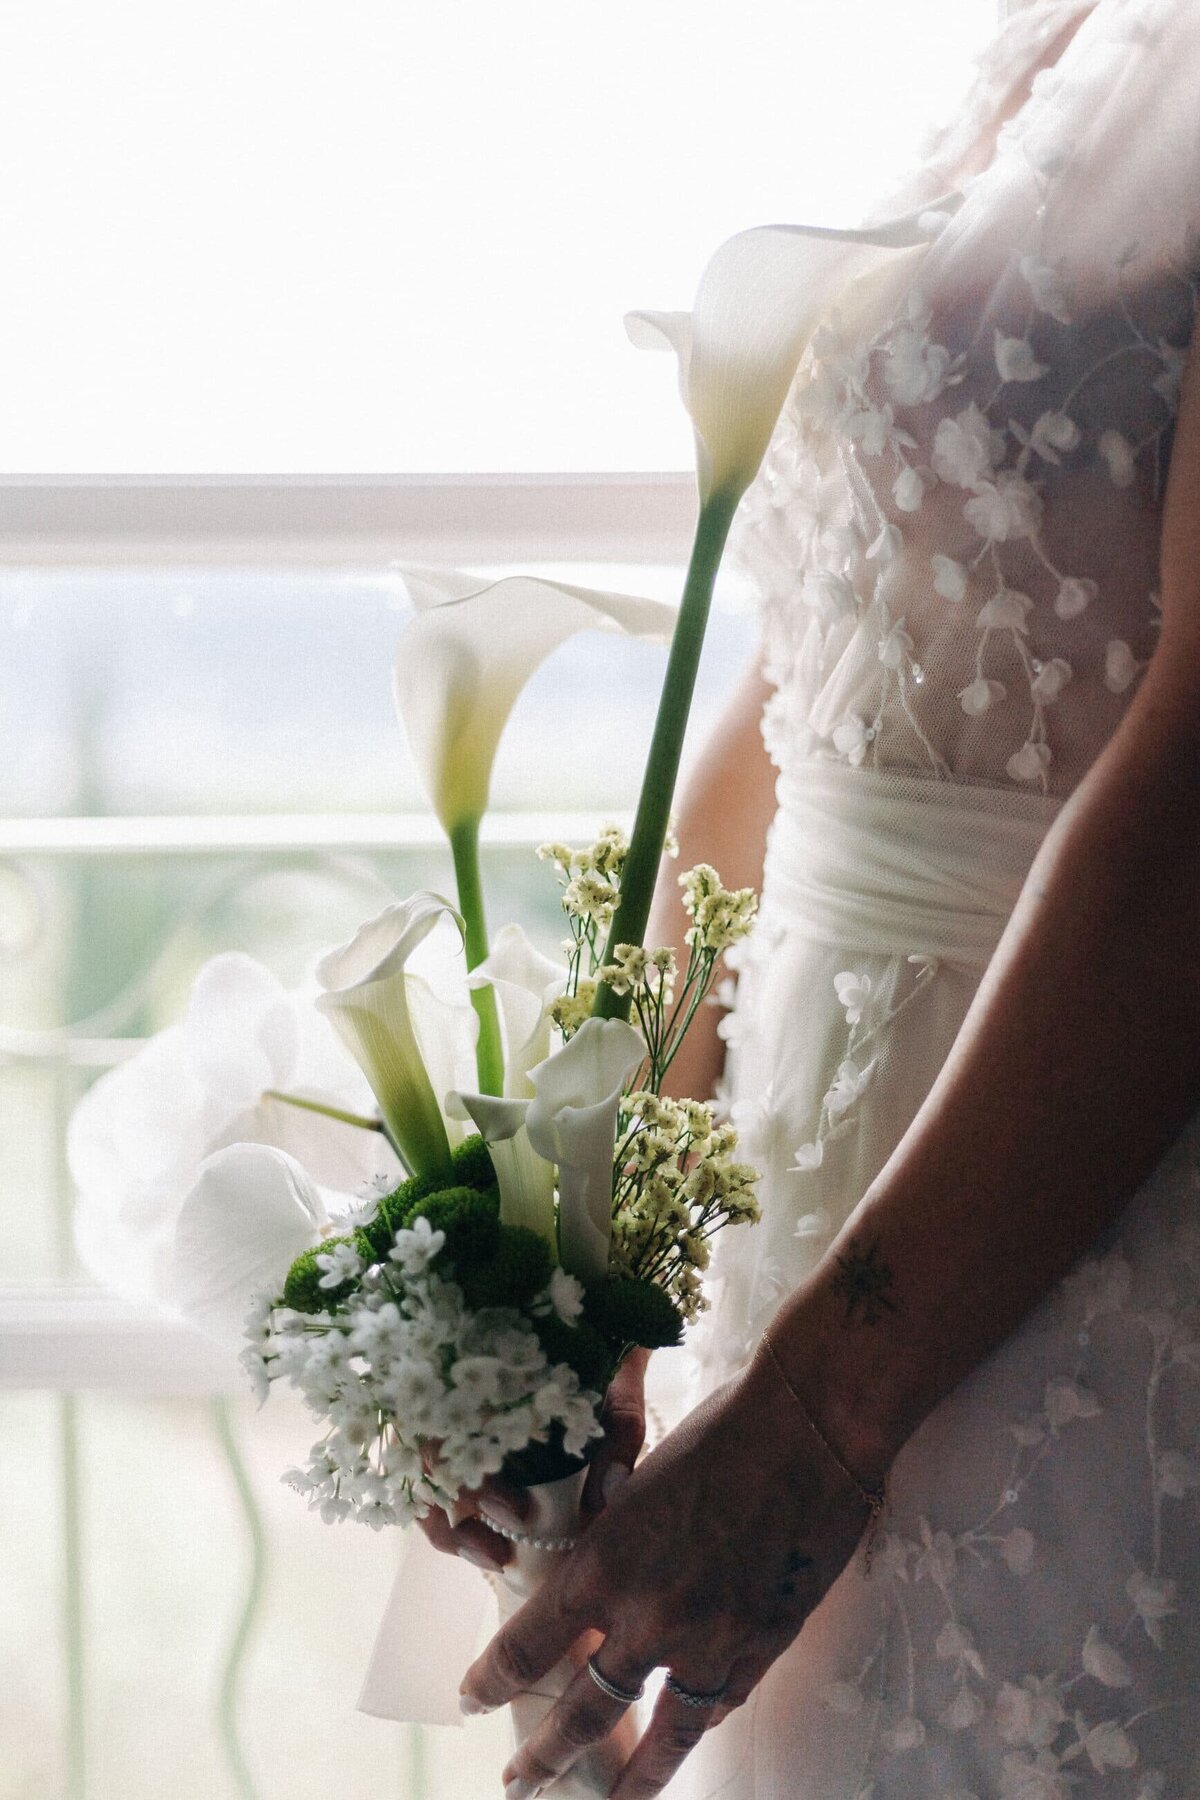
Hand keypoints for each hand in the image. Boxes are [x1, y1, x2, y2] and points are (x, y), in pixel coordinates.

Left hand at [460, 1351, 872, 1799]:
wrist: (807, 1428)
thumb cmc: (717, 1432)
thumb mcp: (636, 1482)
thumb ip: (612, 1541)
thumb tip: (597, 1573)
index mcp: (601, 1565)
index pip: (528, 1645)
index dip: (491, 1679)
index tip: (470, 1698)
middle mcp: (647, 1617)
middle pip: (584, 1711)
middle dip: (545, 1756)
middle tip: (518, 1784)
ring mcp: (709, 1641)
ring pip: (660, 1737)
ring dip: (630, 1783)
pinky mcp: (762, 1646)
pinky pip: (719, 1707)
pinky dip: (696, 1726)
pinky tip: (683, 1743)